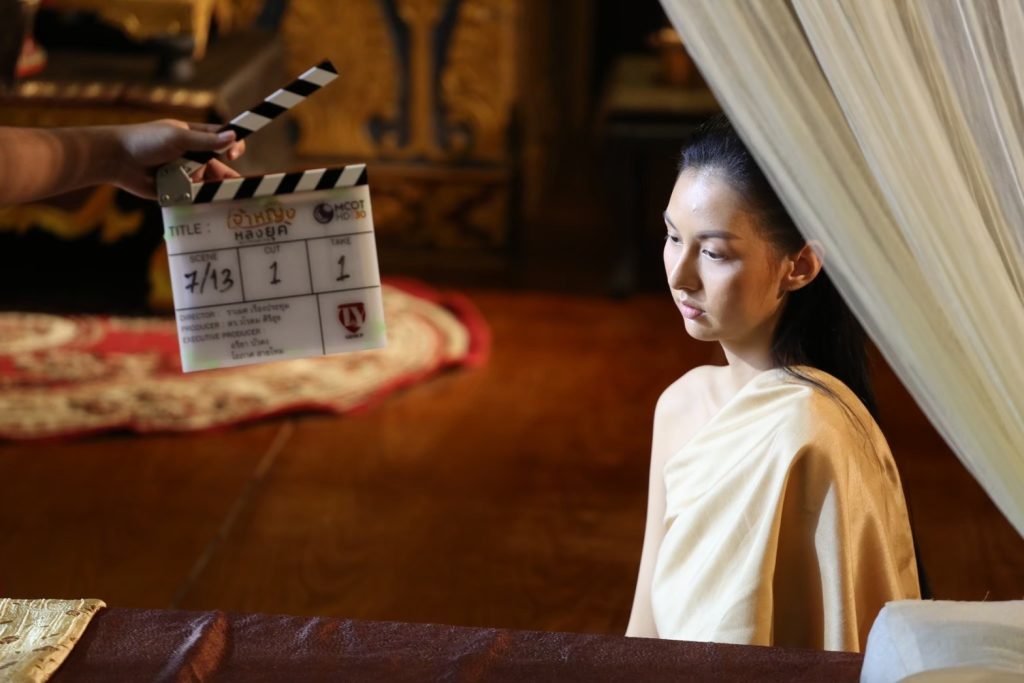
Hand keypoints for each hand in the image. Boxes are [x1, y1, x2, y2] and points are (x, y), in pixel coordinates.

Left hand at [113, 119, 247, 198]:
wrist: (115, 159)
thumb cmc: (144, 140)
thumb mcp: (177, 137)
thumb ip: (206, 141)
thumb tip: (233, 137)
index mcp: (195, 137)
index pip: (223, 140)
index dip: (234, 145)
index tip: (233, 154)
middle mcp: (193, 156)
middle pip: (219, 167)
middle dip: (227, 177)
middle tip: (238, 187)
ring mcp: (185, 174)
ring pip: (208, 185)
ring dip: (212, 190)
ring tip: (219, 198)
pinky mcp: (176, 191)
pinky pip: (193, 198)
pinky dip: (198, 201)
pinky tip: (203, 205)